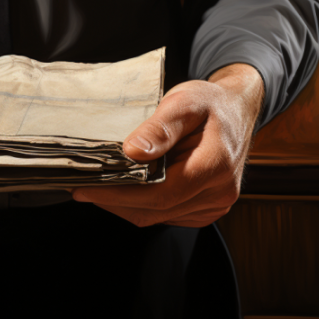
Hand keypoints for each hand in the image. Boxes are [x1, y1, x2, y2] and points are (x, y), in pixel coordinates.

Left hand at [72, 63, 263, 227]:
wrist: (237, 109)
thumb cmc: (210, 103)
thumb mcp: (184, 101)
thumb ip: (160, 128)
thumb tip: (133, 152)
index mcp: (215, 165)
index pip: (160, 193)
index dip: (118, 195)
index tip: (86, 188)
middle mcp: (219, 192)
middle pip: (156, 210)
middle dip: (114, 202)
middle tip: (81, 188)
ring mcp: (214, 204)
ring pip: (158, 217)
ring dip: (125, 205)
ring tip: (97, 187)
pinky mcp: (207, 208)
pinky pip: (167, 216)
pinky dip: (142, 206)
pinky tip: (123, 190)